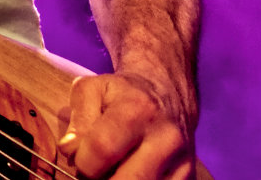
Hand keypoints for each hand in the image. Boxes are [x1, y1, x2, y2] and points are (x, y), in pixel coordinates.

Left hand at [59, 72, 194, 179]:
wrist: (167, 93)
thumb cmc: (122, 93)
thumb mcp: (91, 90)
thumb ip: (77, 119)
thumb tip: (71, 150)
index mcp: (138, 110)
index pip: (103, 148)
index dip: (82, 160)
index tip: (79, 158)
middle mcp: (166, 138)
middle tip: (93, 170)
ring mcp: (182, 162)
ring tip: (112, 169)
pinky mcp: (188, 178)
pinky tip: (128, 173)